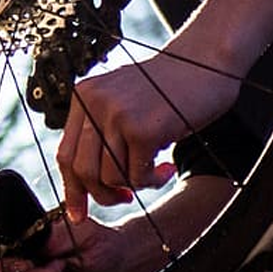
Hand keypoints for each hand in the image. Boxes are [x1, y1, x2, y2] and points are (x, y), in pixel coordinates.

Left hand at [57, 50, 240, 219]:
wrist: (207, 60)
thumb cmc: (169, 87)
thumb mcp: (122, 102)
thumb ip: (101, 131)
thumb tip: (86, 181)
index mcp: (84, 97)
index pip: (65, 153)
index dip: (72, 188)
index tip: (78, 212)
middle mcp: (93, 103)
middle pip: (81, 170)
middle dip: (102, 195)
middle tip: (124, 198)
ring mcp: (116, 114)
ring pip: (109, 177)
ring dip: (134, 186)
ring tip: (154, 173)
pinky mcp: (141, 128)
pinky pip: (137, 176)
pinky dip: (153, 181)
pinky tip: (167, 167)